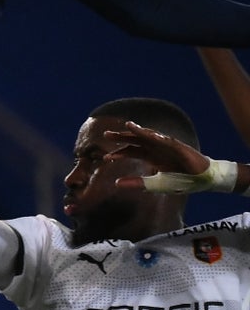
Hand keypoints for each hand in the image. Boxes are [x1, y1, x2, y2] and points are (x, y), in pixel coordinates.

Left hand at [106, 120, 228, 192]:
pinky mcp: (180, 147)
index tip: (105, 158)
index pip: (131, 151)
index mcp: (151, 156)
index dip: (119, 153)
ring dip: (140, 130)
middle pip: (137, 139)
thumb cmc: (181, 180)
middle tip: (106, 134)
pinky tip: (151, 135)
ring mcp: (168, 146)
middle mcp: (157, 148)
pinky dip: (160, 137)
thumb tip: (116, 183)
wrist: (203, 179)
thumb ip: (137, 183)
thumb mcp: (155, 184)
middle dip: (122, 136)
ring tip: (128, 125)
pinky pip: (169, 140)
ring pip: (151, 135)